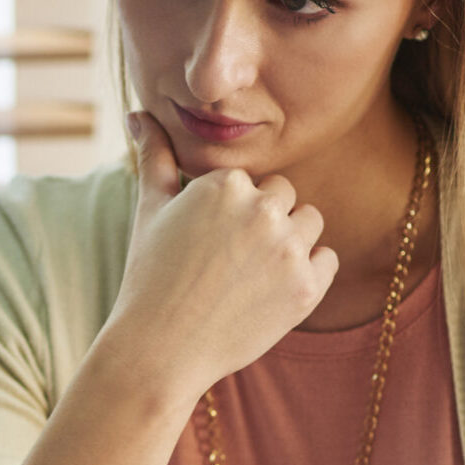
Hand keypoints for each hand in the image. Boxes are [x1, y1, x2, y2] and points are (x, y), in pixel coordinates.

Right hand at [94, 112, 338, 406]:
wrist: (159, 351)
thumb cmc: (149, 277)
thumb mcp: (149, 210)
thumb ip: (156, 156)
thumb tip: (138, 112)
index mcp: (226, 183)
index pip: (251, 181)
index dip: (229, 212)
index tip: (205, 243)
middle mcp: (263, 209)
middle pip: (285, 196)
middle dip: (262, 222)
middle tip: (226, 263)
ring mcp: (288, 249)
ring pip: (310, 223)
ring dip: (289, 242)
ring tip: (248, 275)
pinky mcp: (307, 288)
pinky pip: (326, 260)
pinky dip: (305, 274)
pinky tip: (267, 292)